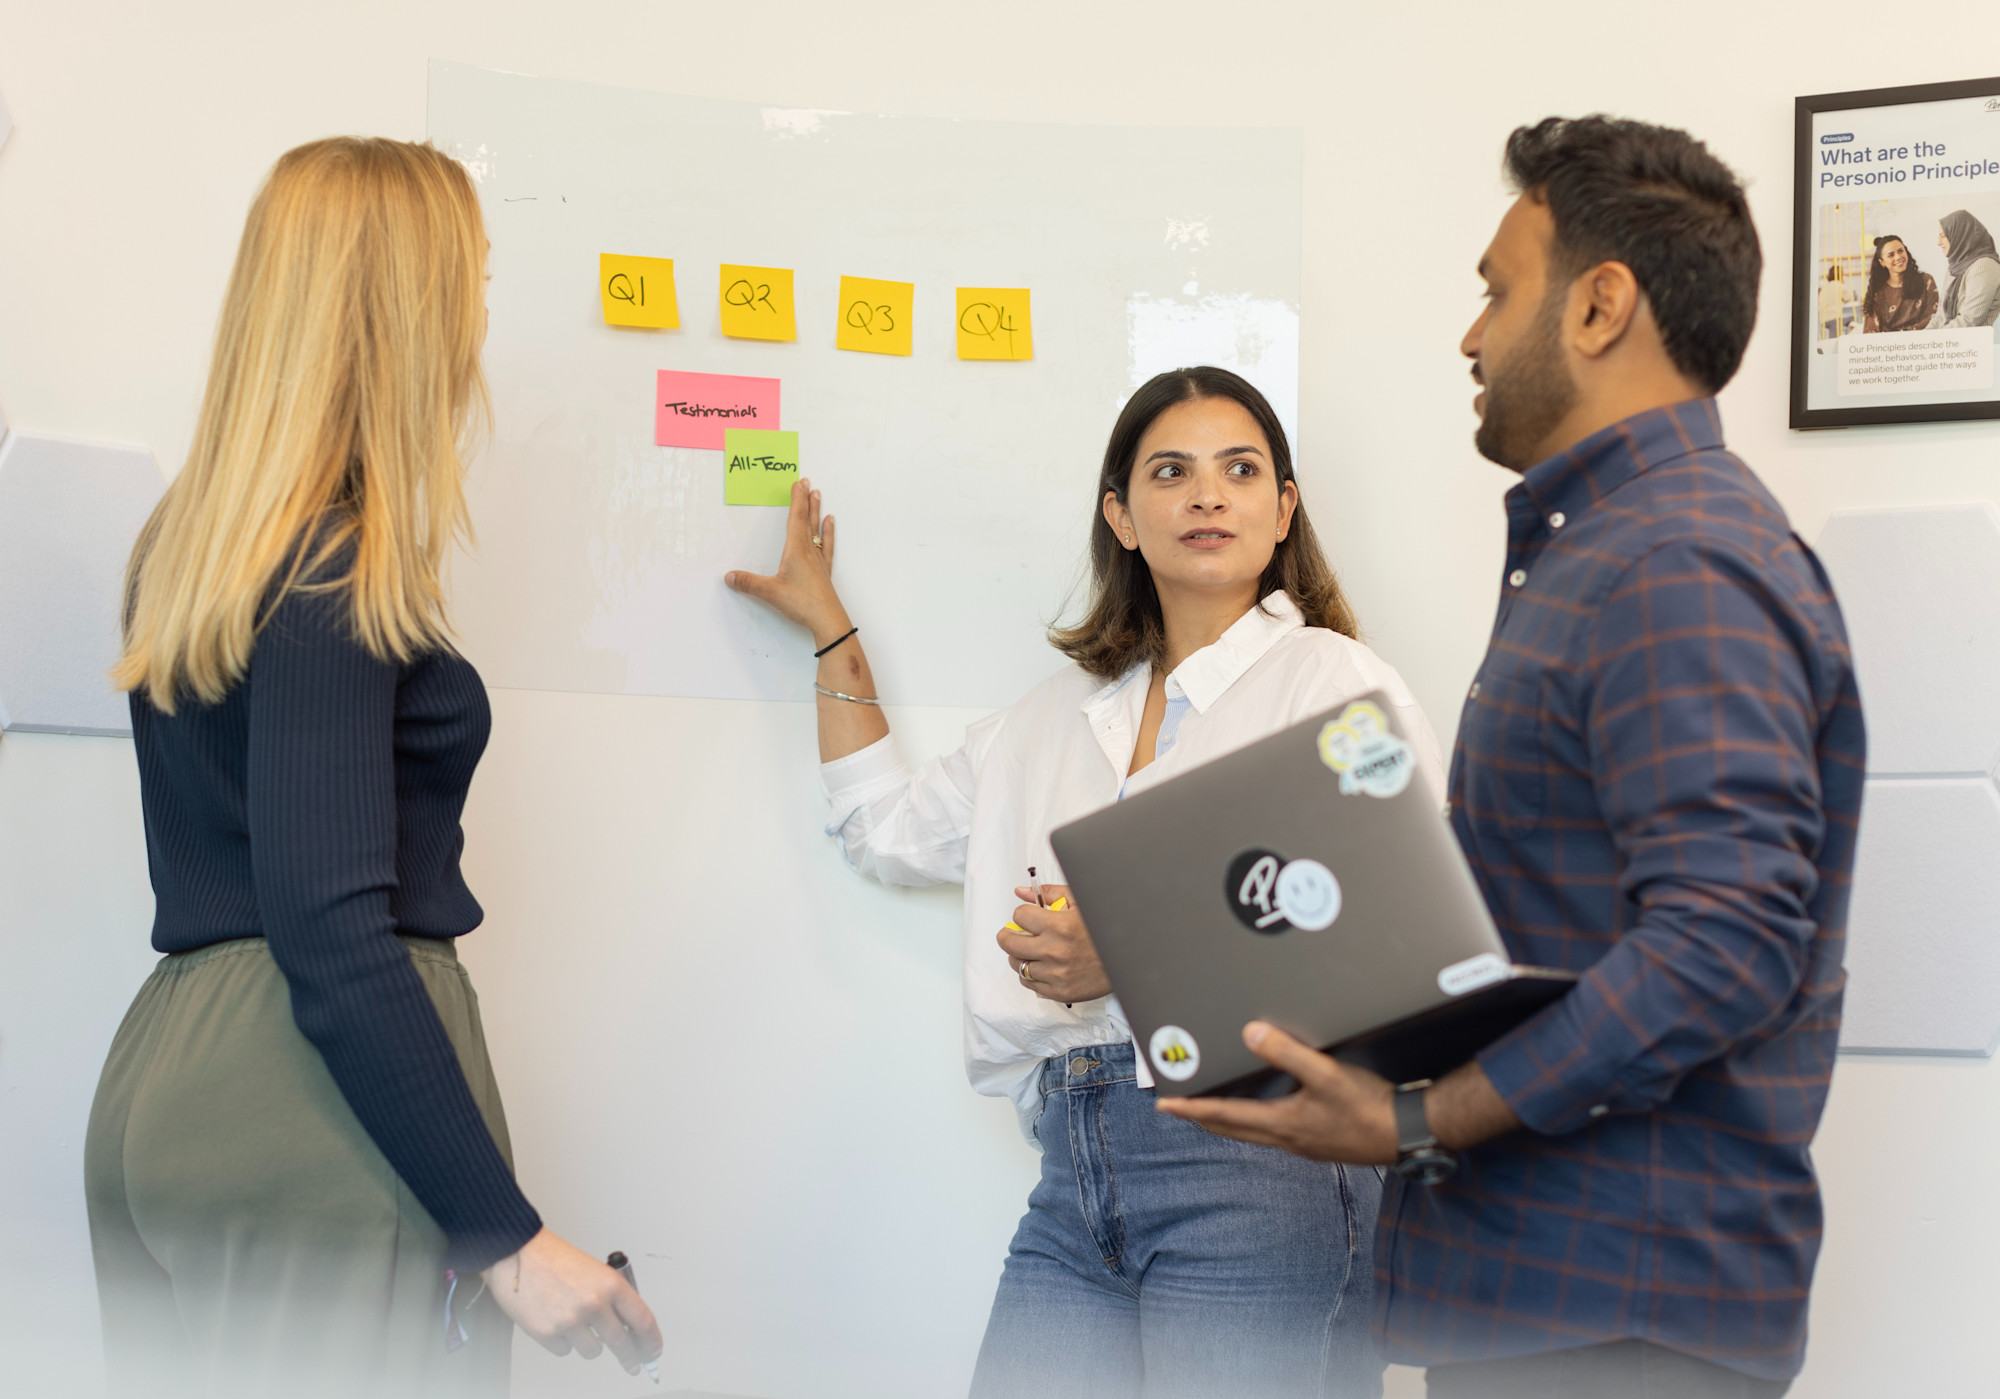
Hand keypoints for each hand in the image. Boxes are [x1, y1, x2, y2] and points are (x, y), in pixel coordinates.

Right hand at [481, 1228, 662, 1374]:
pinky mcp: (548, 1334)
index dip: (651, 1341)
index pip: (643, 1321)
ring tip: (575, 1321)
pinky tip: (556, 1321)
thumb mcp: (596, 1272)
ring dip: (589, 1342)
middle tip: (632, 1363)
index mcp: (611, 1285)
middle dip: (630, 1357)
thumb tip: (627, 1326)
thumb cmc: (555, 1259)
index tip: (653, 1351)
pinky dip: (563, 1342)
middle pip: (622, 1343)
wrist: (518, 1254)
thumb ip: (613, 1298)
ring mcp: (571, 1321)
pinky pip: (565, 1351)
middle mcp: (594, 1304)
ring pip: (593, 1351)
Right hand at [724, 478, 849, 644]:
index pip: (795, 519)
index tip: (798, 483)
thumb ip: (749, 583)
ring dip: (816, 511)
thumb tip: (729, 577)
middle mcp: (809, 551)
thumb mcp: (770, 593)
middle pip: (806, 520)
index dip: (795, 500)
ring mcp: (818, 561)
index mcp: (795, 551)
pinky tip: (830, 524)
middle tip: (807, 482)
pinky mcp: (824, 571)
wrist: (828, 620)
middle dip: (805, 500)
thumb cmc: (802, 603)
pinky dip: (828, 532)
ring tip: (818, 495)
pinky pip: (826, 545)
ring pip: (817, 529)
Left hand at [997, 884, 1111, 1002]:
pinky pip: (1028, 983)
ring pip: (1017, 964)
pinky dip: (1030, 974)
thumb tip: (1021, 892)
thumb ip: (1049, 894)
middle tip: (1015, 934)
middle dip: (1009, 935)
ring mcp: (1056, 974)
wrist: (1125, 961)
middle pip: (1009, 943)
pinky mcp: (1058, 992)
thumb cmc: (1102, 931)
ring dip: (1020, 956)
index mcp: (1060, 926)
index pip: (1019, 916)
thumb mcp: (1080, 903)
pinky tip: (1042, 966)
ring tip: (1032, 951)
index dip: (1022, 915)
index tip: (1028, 917)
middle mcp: (1055, 951)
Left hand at [1156, 1022, 1399, 1163]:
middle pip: (1232, 1129)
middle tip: (1179, 1107)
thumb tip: (1250, 1032)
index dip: (1192, 1108)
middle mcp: (1287, 1138)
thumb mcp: (1327, 1075)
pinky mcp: (1318, 1142)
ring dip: (1228, 1119)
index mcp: (1282, 1123)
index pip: (1224, 1115)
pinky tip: (1265, 1109)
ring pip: (1252, 1132)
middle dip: (1202, 1116)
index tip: (1164, 1104)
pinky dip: (1255, 1120)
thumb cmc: (1369, 1107)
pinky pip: (1274, 1131)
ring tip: (1212, 1106)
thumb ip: (1287, 1053)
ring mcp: (1303, 1143)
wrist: (1408, 1133)